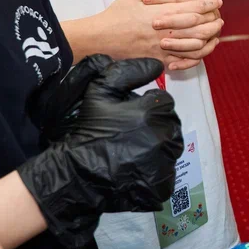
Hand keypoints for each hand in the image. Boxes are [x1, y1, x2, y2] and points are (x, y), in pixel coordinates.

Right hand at [17, 56, 183, 247]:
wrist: (76, 175)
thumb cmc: (88, 132)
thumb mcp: (99, 94)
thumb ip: (125, 73)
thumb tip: (157, 64)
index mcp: (153, 112)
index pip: (163, 101)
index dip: (146, 106)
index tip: (130, 116)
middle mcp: (165, 137)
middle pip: (170, 123)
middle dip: (155, 125)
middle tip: (130, 134)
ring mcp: (166, 163)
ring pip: (171, 146)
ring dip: (158, 145)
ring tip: (133, 151)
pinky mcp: (164, 184)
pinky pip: (167, 171)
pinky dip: (156, 169)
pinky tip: (136, 168)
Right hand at [92, 0, 222, 66]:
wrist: (100, 38)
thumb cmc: (117, 14)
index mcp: (159, 12)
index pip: (190, 7)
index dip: (206, 4)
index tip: (216, 0)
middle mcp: (163, 30)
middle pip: (195, 26)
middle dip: (211, 21)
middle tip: (220, 17)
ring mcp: (161, 46)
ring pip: (191, 44)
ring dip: (207, 38)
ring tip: (214, 33)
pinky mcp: (157, 59)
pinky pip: (180, 59)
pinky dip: (193, 55)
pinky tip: (200, 50)